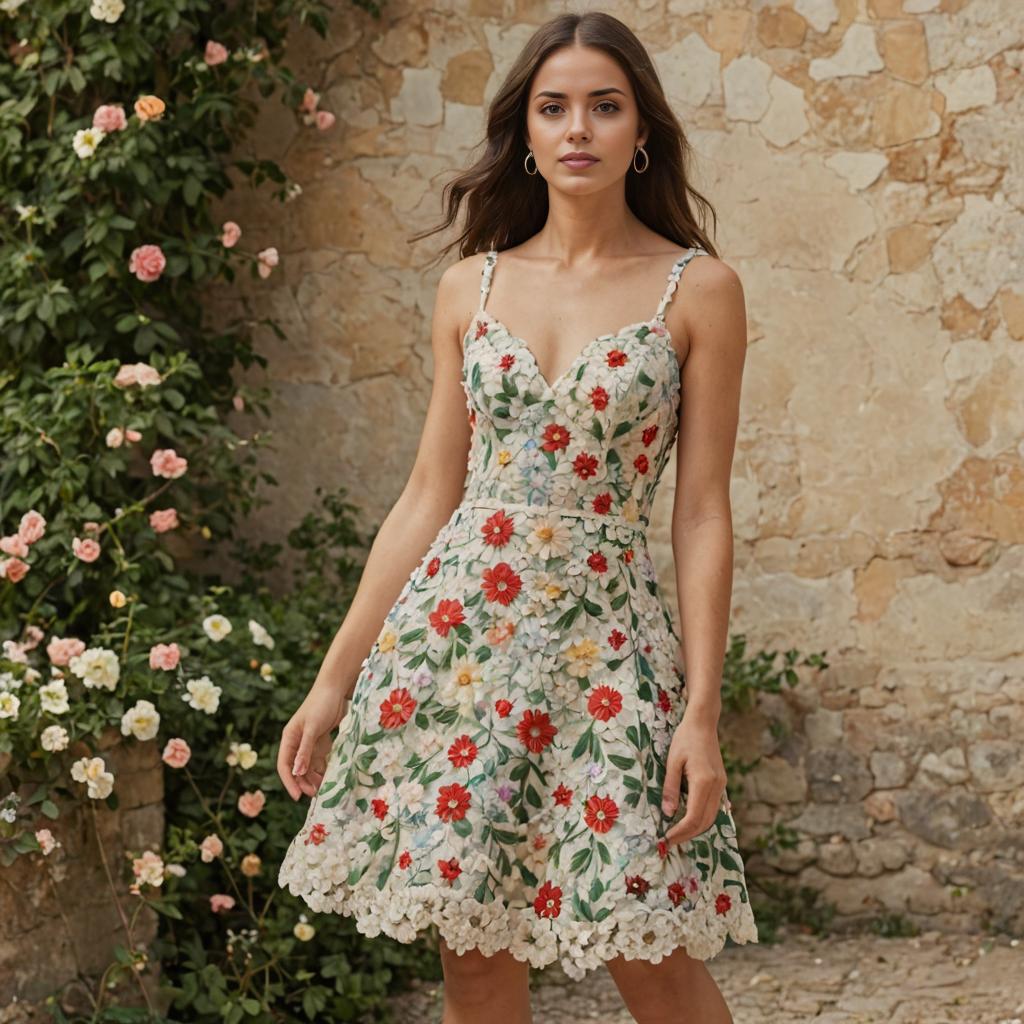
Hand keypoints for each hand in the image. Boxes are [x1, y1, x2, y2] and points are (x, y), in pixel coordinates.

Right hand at [277, 685, 346, 800]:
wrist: (335, 689)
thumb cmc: (321, 704)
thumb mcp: (312, 727)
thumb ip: (305, 749)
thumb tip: (297, 772)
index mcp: (289, 738)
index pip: (284, 765)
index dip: (289, 782)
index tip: (297, 796)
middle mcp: (297, 742)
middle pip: (296, 768)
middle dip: (303, 782)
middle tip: (314, 795)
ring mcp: (309, 743)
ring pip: (308, 766)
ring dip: (313, 778)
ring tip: (323, 789)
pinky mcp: (321, 741)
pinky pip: (319, 760)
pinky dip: (323, 769)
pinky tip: (329, 777)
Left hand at [660, 717, 726, 848]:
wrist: (703, 723)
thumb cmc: (684, 739)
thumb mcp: (672, 762)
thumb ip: (670, 788)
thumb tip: (667, 813)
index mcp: (704, 781)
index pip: (693, 817)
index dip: (680, 831)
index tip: (666, 838)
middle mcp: (717, 786)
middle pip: (705, 821)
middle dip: (687, 834)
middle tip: (670, 841)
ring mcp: (722, 785)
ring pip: (712, 816)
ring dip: (696, 828)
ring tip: (677, 833)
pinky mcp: (721, 782)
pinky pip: (715, 807)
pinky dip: (703, 817)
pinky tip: (691, 822)